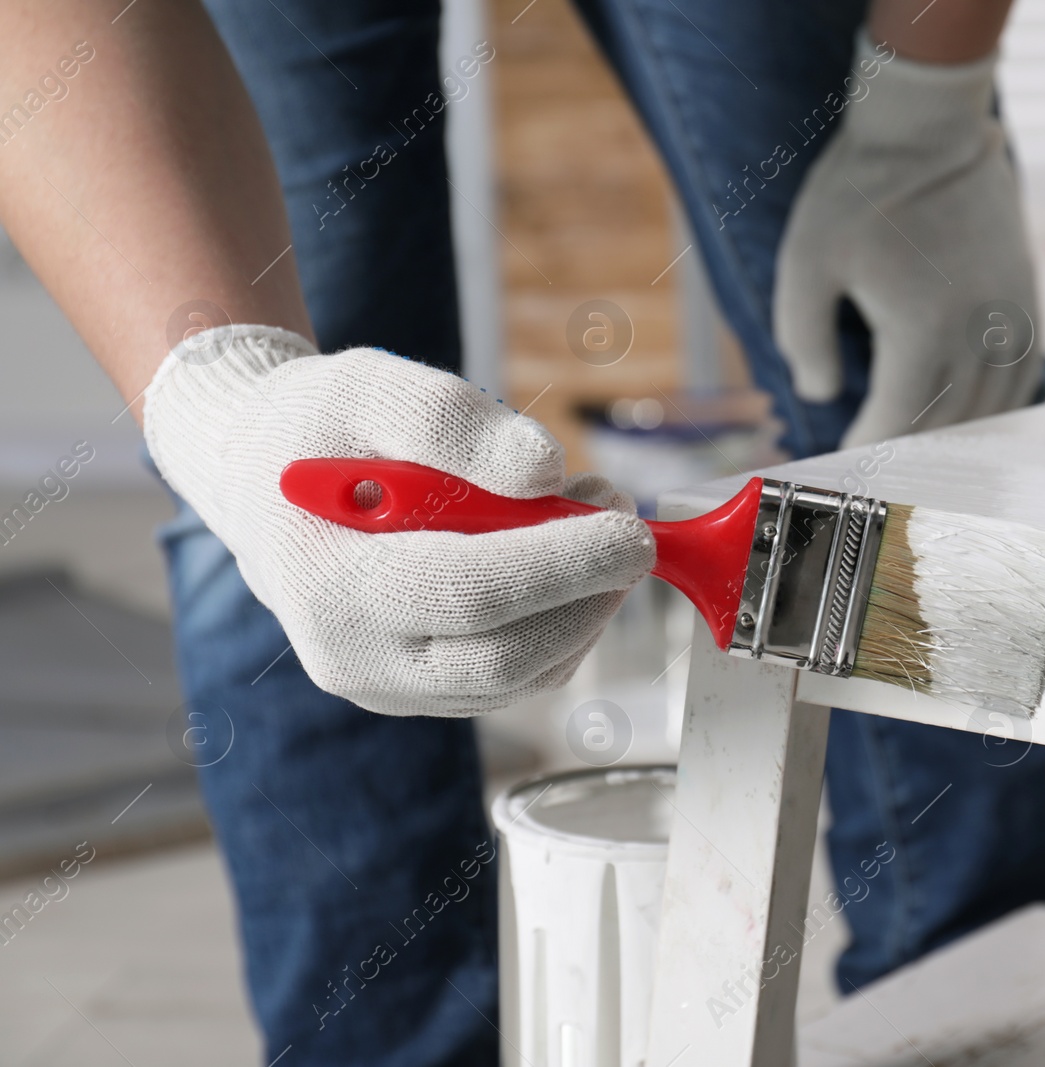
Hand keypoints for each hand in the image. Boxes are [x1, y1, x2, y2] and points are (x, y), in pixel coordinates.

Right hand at [144, 326, 655, 715]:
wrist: (267, 483)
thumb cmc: (319, 430)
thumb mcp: (368, 387)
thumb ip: (451, 420)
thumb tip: (544, 471)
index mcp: (328, 583)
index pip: (469, 592)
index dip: (563, 564)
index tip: (631, 530)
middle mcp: (353, 658)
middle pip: (503, 658)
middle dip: (587, 597)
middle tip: (629, 531)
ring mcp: (387, 689)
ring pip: (519, 678)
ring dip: (583, 612)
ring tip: (594, 531)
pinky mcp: (421, 694)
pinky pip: (512, 680)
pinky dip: (560, 631)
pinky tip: (565, 568)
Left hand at [774, 30, 1041, 448]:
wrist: (928, 128)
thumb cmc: (857, 194)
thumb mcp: (804, 262)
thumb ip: (801, 337)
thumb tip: (820, 394)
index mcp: (923, 331)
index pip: (899, 421)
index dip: (869, 447)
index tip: (844, 455)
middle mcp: (977, 333)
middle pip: (946, 424)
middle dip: (909, 450)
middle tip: (877, 464)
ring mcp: (1010, 316)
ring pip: (990, 408)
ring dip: (954, 435)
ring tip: (918, 448)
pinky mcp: (1025, 297)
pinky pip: (1022, 375)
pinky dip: (998, 405)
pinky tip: (970, 416)